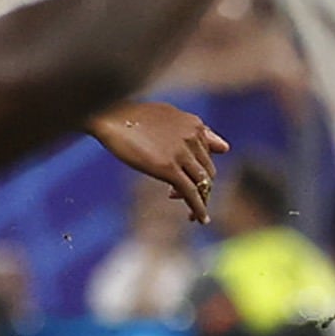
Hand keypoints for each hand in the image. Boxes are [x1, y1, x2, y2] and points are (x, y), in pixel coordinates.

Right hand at [90, 100, 229, 220]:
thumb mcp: (169, 117)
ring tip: (192, 214)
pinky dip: (198, 208)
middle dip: (200, 187)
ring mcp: (182, 153)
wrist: (108, 116)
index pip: (209, 154)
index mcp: (195, 124)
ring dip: (200, 201)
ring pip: (202, 184)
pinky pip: (191, 193)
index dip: (200, 169)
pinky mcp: (168, 168)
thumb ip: (197, 132)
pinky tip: (199, 219)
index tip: (188, 178)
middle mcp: (193, 137)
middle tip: (179, 197)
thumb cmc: (131, 117)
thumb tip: (225, 148)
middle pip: (207, 171)